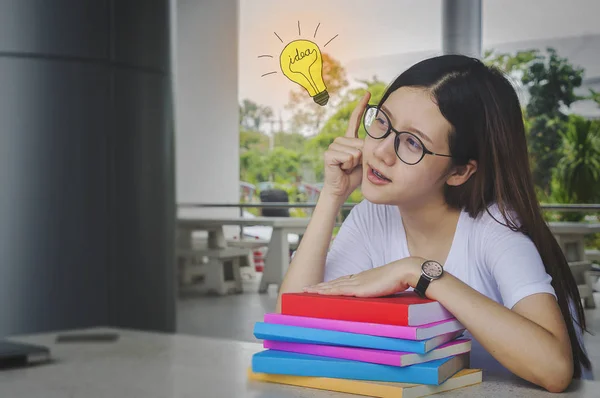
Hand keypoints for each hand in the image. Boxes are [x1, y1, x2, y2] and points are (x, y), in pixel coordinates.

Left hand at [303, 257, 422, 297]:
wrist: (405, 271)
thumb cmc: (400, 280)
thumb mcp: (387, 287)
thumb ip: (381, 292)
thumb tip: (381, 298)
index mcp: (363, 279)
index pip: (343, 282)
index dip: (331, 285)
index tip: (321, 287)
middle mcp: (357, 279)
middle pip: (334, 283)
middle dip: (320, 286)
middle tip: (306, 289)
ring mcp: (356, 282)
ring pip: (332, 286)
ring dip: (319, 289)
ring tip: (306, 290)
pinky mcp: (358, 288)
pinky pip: (337, 290)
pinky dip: (326, 291)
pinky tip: (317, 293)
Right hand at [321, 92, 370, 198]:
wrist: (342, 189)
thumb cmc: (355, 176)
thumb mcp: (366, 159)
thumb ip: (370, 147)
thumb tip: (378, 137)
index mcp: (349, 139)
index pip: (354, 119)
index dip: (361, 106)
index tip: (367, 93)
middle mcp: (340, 140)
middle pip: (360, 143)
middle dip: (361, 157)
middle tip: (353, 165)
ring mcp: (333, 146)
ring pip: (355, 151)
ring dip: (355, 163)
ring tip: (347, 168)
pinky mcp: (329, 154)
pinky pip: (348, 156)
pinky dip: (348, 165)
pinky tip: (342, 169)